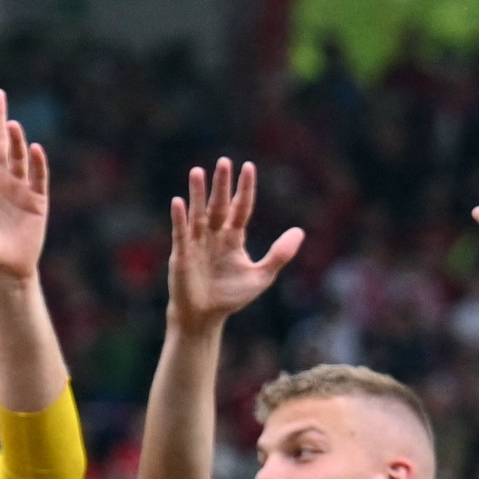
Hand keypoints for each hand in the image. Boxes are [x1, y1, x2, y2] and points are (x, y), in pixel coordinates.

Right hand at [166, 160, 299, 323]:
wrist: (205, 317)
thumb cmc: (231, 296)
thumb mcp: (262, 275)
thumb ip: (280, 254)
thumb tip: (299, 231)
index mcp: (233, 237)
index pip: (240, 208)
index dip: (244, 189)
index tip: (249, 166)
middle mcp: (214, 235)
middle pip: (218, 205)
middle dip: (221, 184)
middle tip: (224, 162)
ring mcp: (197, 243)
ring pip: (198, 213)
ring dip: (198, 193)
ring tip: (198, 172)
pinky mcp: (182, 254)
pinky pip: (181, 232)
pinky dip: (179, 218)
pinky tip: (179, 201)